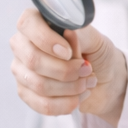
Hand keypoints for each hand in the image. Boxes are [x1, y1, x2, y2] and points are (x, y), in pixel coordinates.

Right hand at [9, 8, 127, 125]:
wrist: (106, 79)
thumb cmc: (97, 54)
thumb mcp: (94, 39)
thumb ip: (79, 35)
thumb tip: (67, 33)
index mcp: (37, 23)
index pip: (27, 24)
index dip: (47, 39)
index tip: (68, 52)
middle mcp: (24, 45)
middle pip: (32, 59)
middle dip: (65, 70)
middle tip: (85, 69)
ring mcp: (22, 70)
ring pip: (39, 84)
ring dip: (70, 88)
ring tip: (86, 83)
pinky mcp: (27, 94)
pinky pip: (42, 104)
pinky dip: (66, 104)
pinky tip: (77, 97)